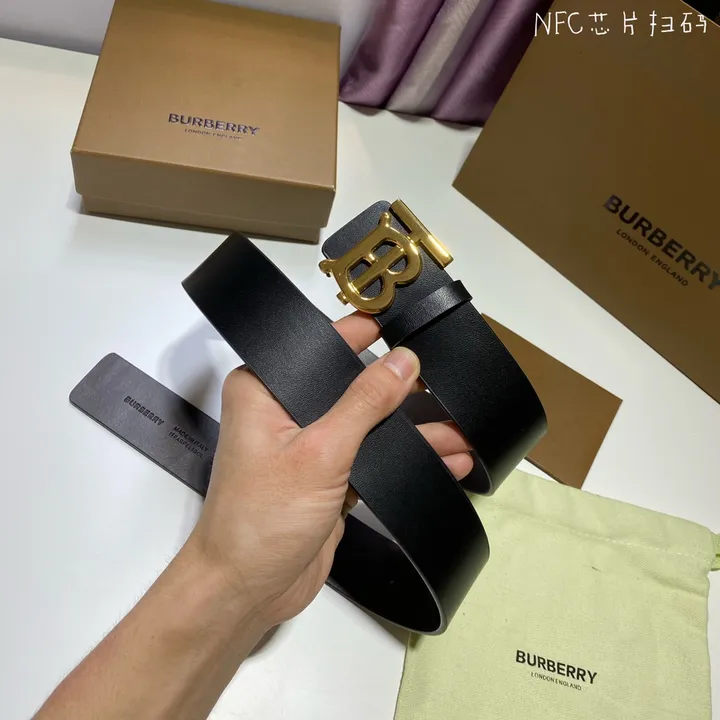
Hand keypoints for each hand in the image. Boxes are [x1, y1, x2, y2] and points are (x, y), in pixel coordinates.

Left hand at [190, 312, 472, 627]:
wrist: (249, 591)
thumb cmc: (259, 521)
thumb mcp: (320, 452)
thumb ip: (364, 403)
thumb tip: (403, 361)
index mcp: (265, 388)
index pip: (322, 346)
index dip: (365, 334)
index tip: (408, 327)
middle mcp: (285, 409)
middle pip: (352, 385)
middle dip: (401, 390)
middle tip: (445, 383)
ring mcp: (309, 444)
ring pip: (369, 423)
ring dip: (413, 430)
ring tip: (461, 430)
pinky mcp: (328, 475)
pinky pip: (373, 455)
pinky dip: (405, 457)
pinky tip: (446, 459)